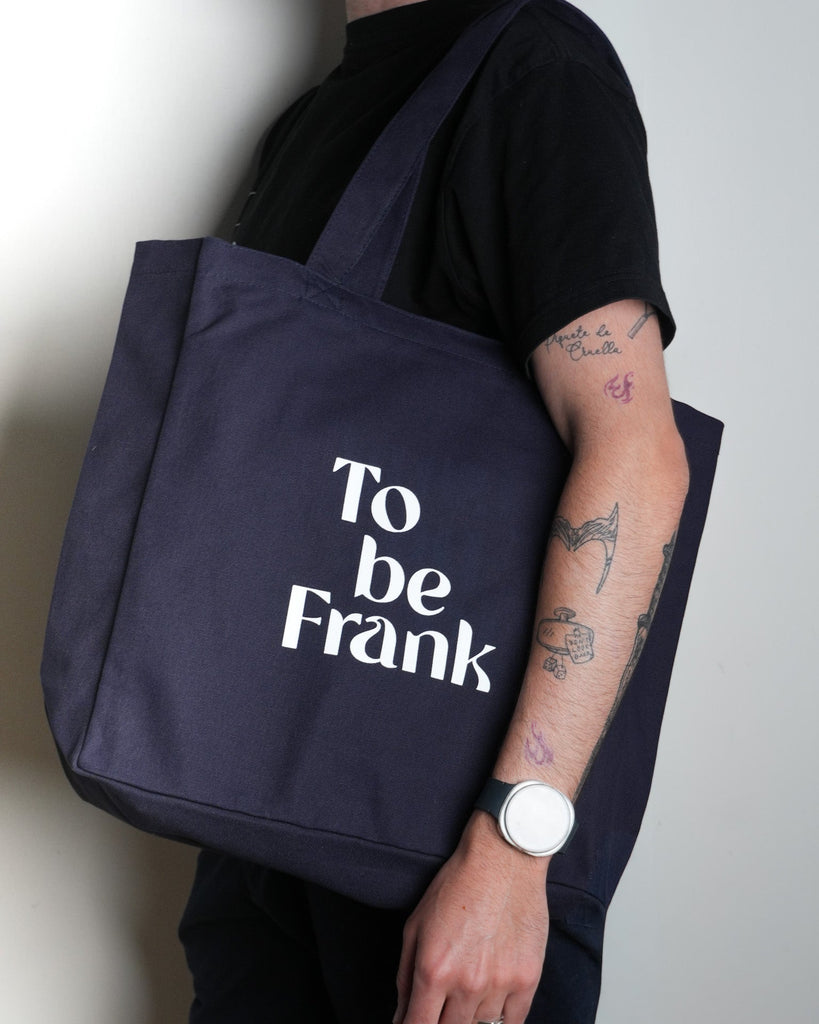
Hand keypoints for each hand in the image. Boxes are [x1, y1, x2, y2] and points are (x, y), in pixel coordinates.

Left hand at [394, 812, 549, 1023]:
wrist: (503, 859)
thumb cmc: (457, 885)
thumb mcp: (416, 924)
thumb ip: (405, 976)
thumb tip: (401, 1015)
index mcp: (433, 970)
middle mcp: (466, 984)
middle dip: (440, 1022)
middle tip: (442, 1000)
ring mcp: (500, 984)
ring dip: (469, 1015)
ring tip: (469, 984)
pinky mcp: (527, 979)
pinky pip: (512, 1022)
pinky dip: (499, 1017)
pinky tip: (490, 1000)